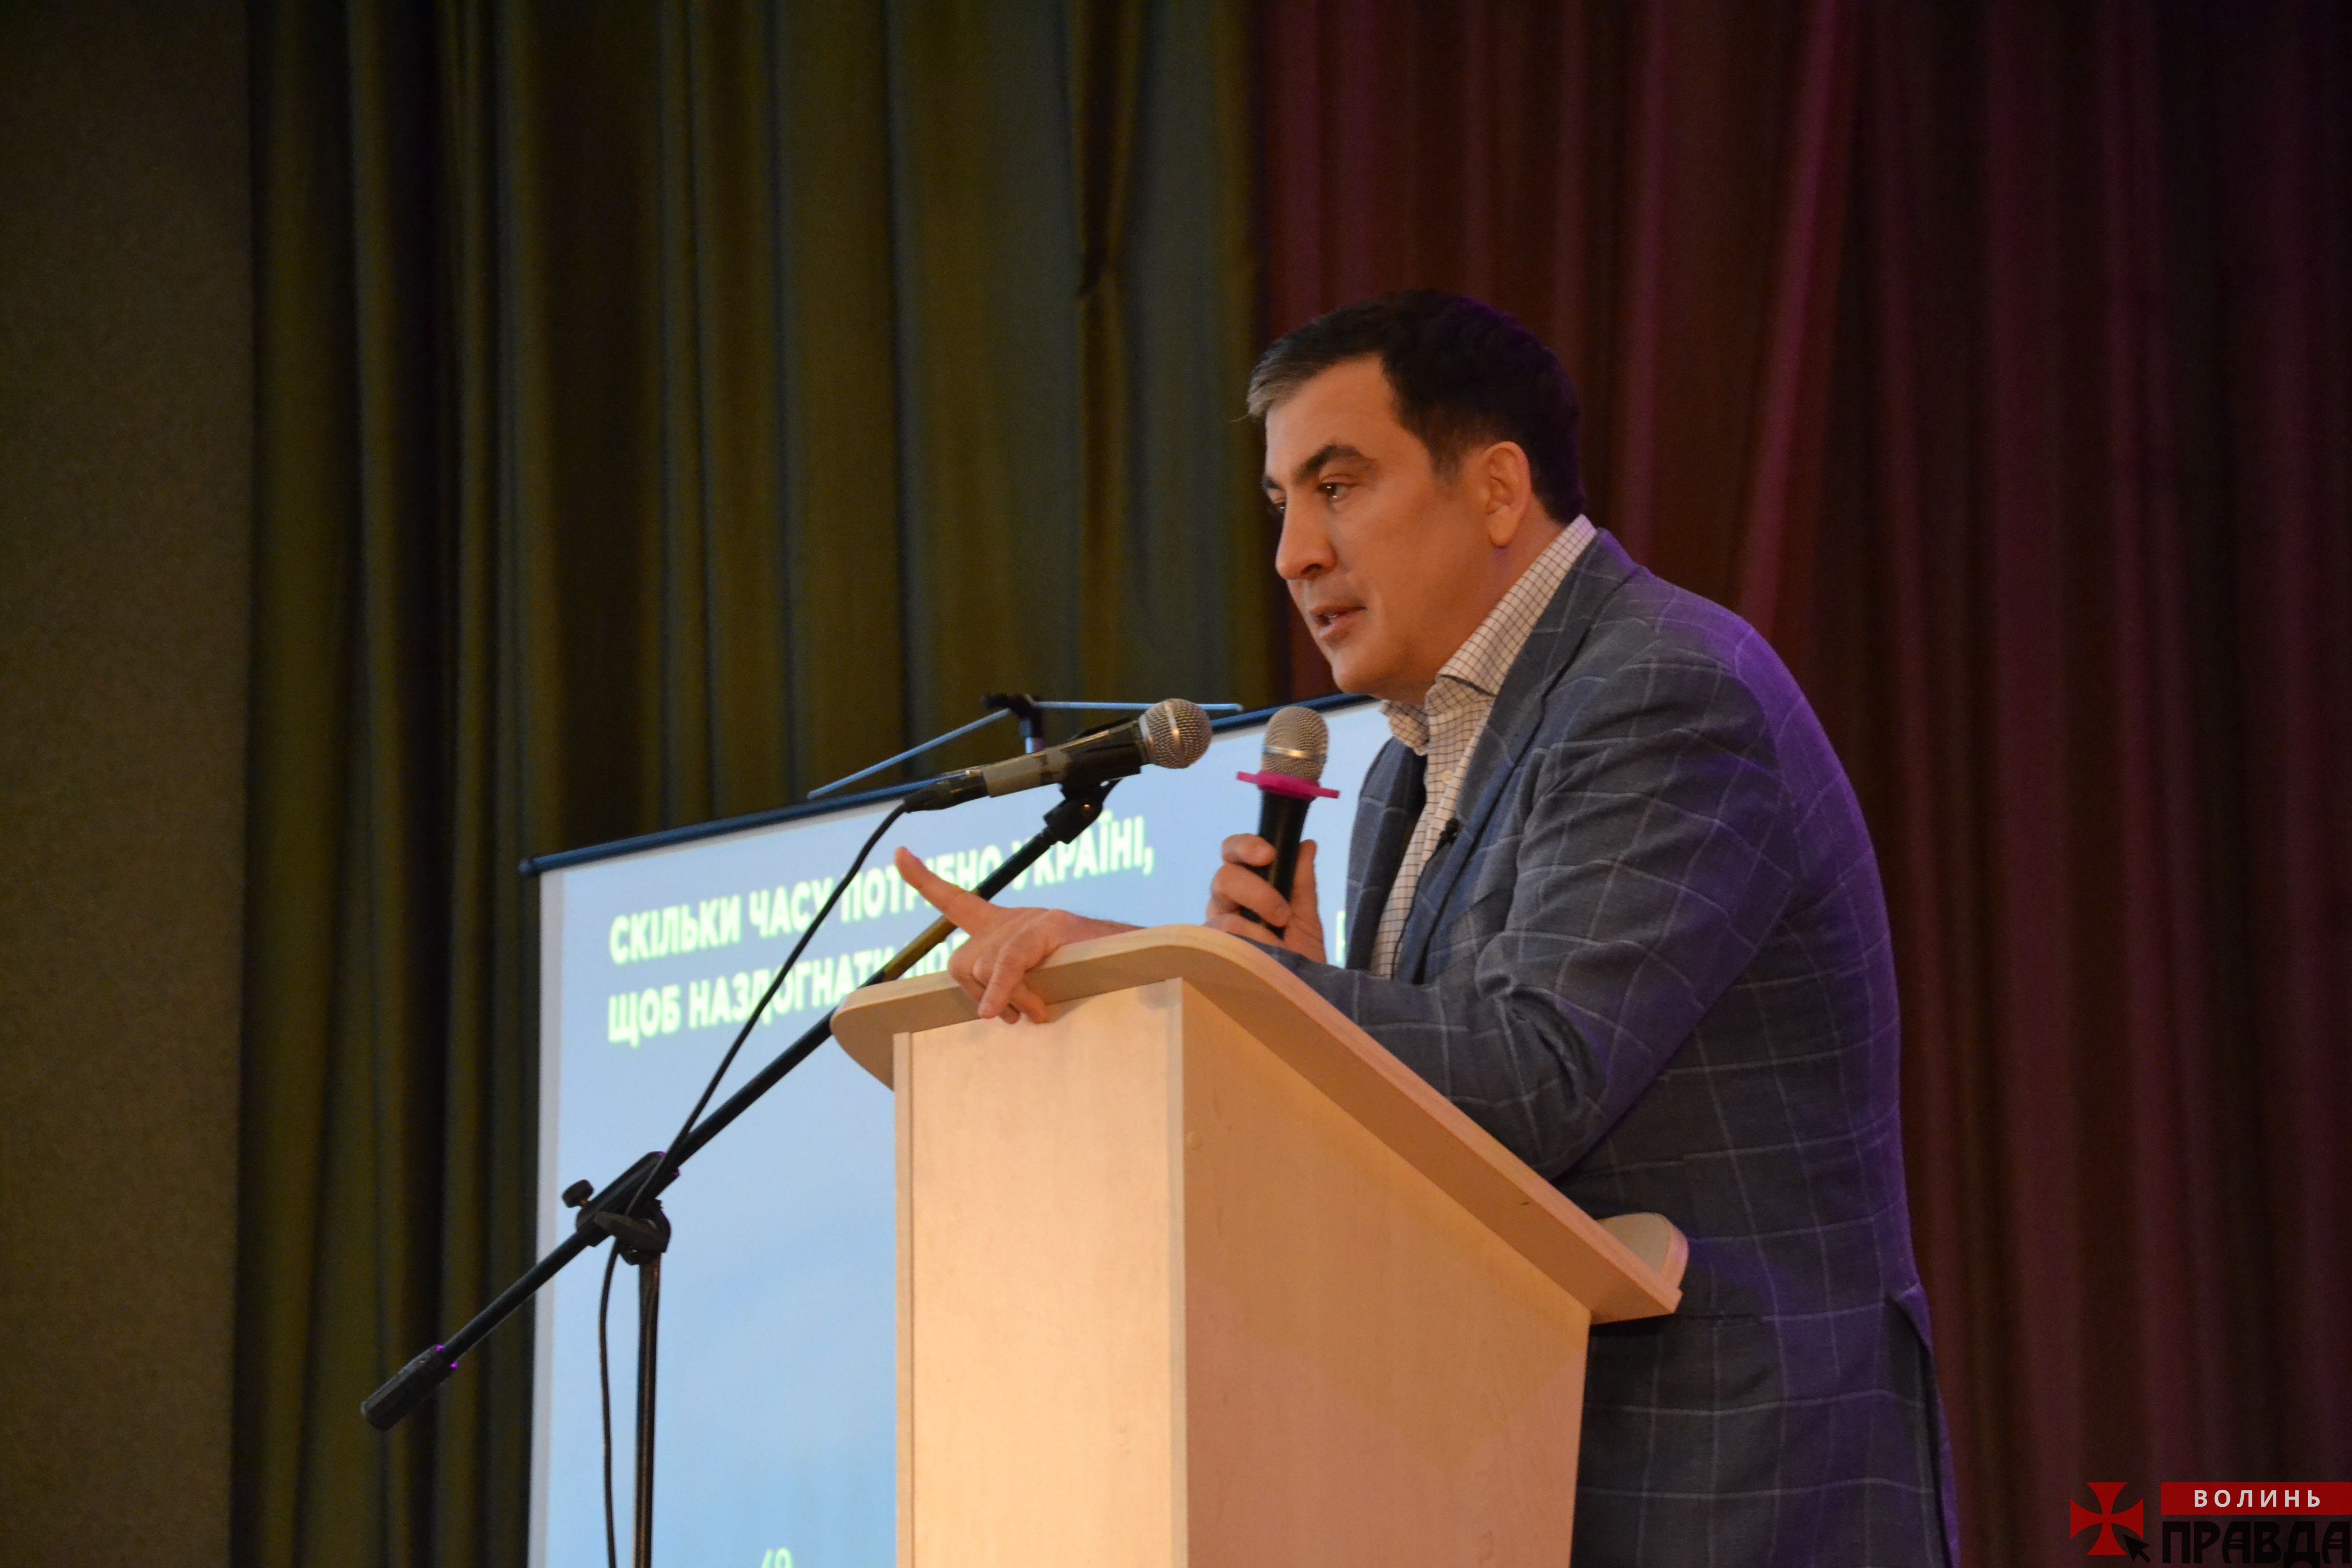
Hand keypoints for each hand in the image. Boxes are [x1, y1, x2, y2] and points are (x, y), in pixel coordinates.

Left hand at [892, 847, 1131, 1024]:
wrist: (1134, 963)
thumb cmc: (1085, 979)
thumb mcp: (1036, 984)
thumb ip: (1006, 988)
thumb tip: (986, 1010)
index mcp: (1005, 927)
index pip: (956, 900)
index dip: (925, 880)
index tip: (899, 854)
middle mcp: (1012, 918)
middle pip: (963, 962)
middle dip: (981, 995)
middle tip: (1016, 1014)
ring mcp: (1030, 921)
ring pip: (984, 968)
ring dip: (1009, 999)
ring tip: (1041, 1010)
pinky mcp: (1049, 928)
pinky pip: (1009, 965)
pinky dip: (1004, 992)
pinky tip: (1009, 1011)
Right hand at [1204, 836, 1326, 963]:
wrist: (1299, 995)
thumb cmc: (1301, 956)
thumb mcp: (1307, 917)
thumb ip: (1303, 882)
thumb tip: (1306, 845)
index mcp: (1245, 886)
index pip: (1232, 852)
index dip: (1245, 846)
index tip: (1269, 854)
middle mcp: (1224, 904)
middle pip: (1224, 877)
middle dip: (1257, 892)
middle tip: (1283, 914)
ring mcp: (1214, 930)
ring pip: (1222, 913)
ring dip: (1256, 928)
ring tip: (1278, 945)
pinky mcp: (1209, 955)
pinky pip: (1222, 942)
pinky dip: (1249, 946)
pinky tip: (1263, 958)